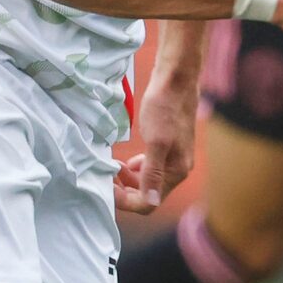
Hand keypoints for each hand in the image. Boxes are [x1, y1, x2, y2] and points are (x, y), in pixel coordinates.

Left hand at [114, 68, 197, 214]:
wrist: (176, 80)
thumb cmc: (165, 108)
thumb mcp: (156, 141)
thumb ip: (153, 173)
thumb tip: (152, 202)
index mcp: (176, 171)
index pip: (149, 202)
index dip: (126, 200)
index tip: (106, 186)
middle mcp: (178, 169)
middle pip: (148, 195)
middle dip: (125, 190)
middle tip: (105, 175)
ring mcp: (173, 158)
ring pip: (148, 182)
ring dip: (129, 180)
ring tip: (112, 166)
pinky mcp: (168, 148)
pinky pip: (150, 168)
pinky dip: (135, 168)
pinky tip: (124, 160)